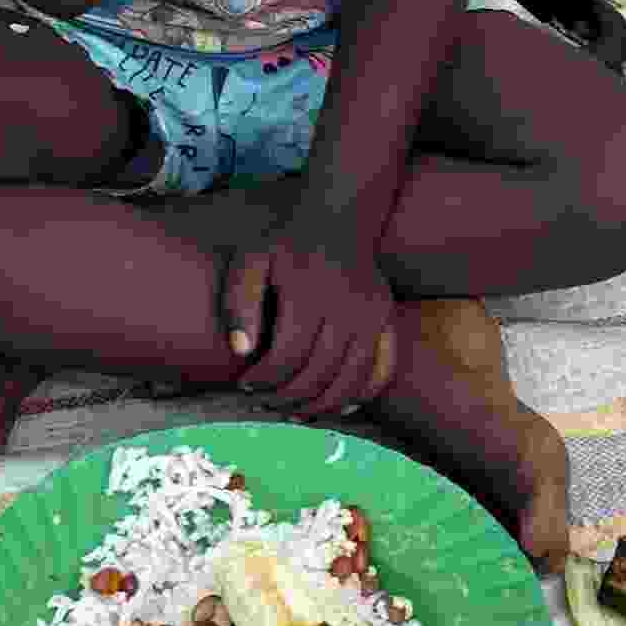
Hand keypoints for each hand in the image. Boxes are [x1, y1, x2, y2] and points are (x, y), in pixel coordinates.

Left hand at [221, 226, 398, 420]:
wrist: (338, 214)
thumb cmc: (286, 242)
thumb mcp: (251, 259)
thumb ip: (239, 302)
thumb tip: (240, 351)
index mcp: (309, 292)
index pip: (287, 356)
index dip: (264, 379)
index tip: (245, 384)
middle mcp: (346, 306)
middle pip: (320, 372)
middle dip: (288, 396)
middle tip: (266, 403)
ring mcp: (372, 313)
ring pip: (352, 378)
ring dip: (323, 404)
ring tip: (296, 411)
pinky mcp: (387, 318)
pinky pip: (384, 367)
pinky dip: (365, 394)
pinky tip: (342, 406)